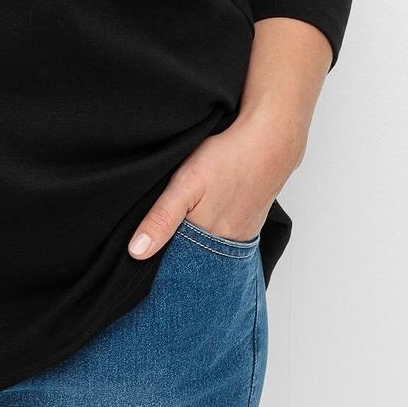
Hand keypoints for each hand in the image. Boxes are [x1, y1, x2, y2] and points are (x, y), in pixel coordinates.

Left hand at [126, 113, 300, 259]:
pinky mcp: (250, 224)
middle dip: (177, 253)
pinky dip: (214, 234)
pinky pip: (227, 240)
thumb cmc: (227, 159)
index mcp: (207, 239)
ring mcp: (242, 236)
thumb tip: (137, 252)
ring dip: (196, 244)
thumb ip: (162, 218)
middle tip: (164, 234)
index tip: (145, 255)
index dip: (160, 258)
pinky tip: (208, 218)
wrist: (270, 142)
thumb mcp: (185, 184)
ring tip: (185, 226)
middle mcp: (227, 245)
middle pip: (195, 259)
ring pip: (211, 250)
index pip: (176, 264)